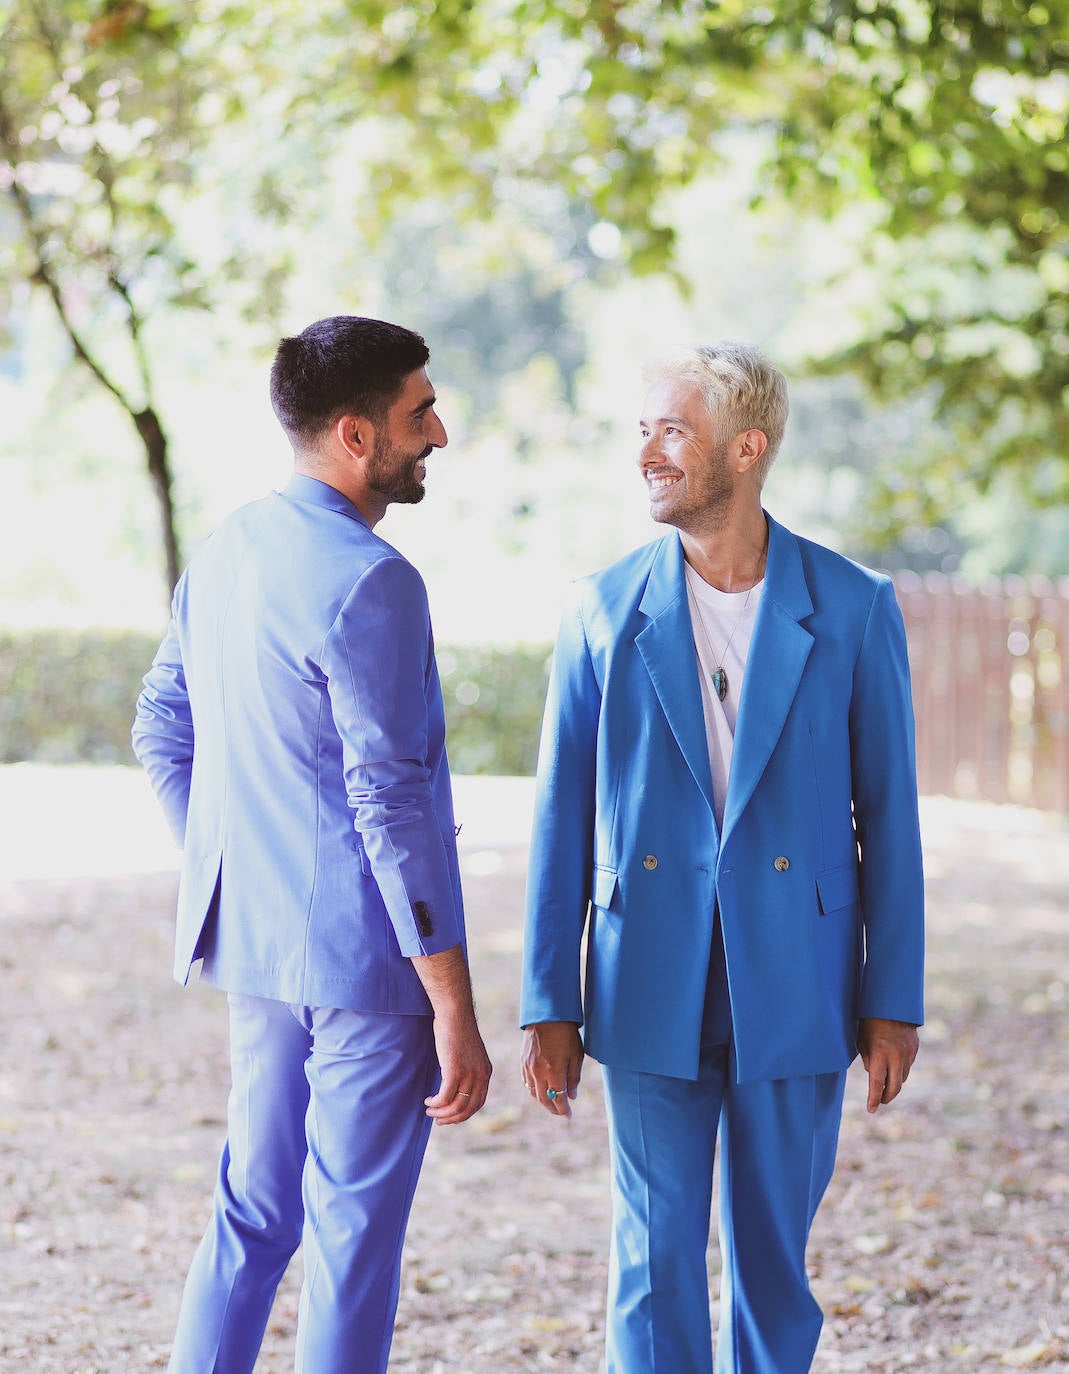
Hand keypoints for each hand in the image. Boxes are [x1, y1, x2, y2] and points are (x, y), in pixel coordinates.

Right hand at [424, 1010, 492, 1124]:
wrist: (455, 1014)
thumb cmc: (456, 1030)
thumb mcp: (467, 1053)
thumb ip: (466, 1069)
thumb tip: (454, 1084)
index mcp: (486, 1072)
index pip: (478, 1102)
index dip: (464, 1113)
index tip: (451, 1116)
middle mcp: (481, 1076)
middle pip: (467, 1109)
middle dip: (452, 1118)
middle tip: (438, 1120)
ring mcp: (469, 1074)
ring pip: (455, 1106)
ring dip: (441, 1113)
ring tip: (430, 1111)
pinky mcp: (454, 1071)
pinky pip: (444, 1097)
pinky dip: (436, 1103)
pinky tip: (428, 1101)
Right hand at [522, 1021, 583, 1118]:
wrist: (547, 1015)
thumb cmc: (566, 1033)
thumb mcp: (576, 1055)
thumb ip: (574, 1078)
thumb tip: (571, 1096)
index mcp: (554, 1071)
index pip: (559, 1099)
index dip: (564, 1110)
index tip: (569, 1116)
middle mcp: (538, 1072)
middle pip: (544, 1099)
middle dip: (553, 1109)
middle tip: (560, 1112)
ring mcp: (528, 1067)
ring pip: (534, 1092)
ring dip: (543, 1101)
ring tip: (551, 1103)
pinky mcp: (523, 1061)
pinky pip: (527, 1082)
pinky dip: (534, 1090)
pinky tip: (540, 1090)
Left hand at [858, 1017, 918, 1113]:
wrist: (894, 1004)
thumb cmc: (871, 1021)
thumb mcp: (862, 1039)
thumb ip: (867, 1059)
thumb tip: (872, 1074)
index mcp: (880, 1054)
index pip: (876, 1083)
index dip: (873, 1099)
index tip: (871, 1110)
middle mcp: (896, 1056)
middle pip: (894, 1087)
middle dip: (886, 1097)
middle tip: (879, 1101)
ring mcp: (908, 1054)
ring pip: (902, 1078)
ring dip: (893, 1084)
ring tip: (884, 1084)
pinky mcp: (914, 1050)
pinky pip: (907, 1067)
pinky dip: (899, 1071)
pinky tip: (892, 1067)